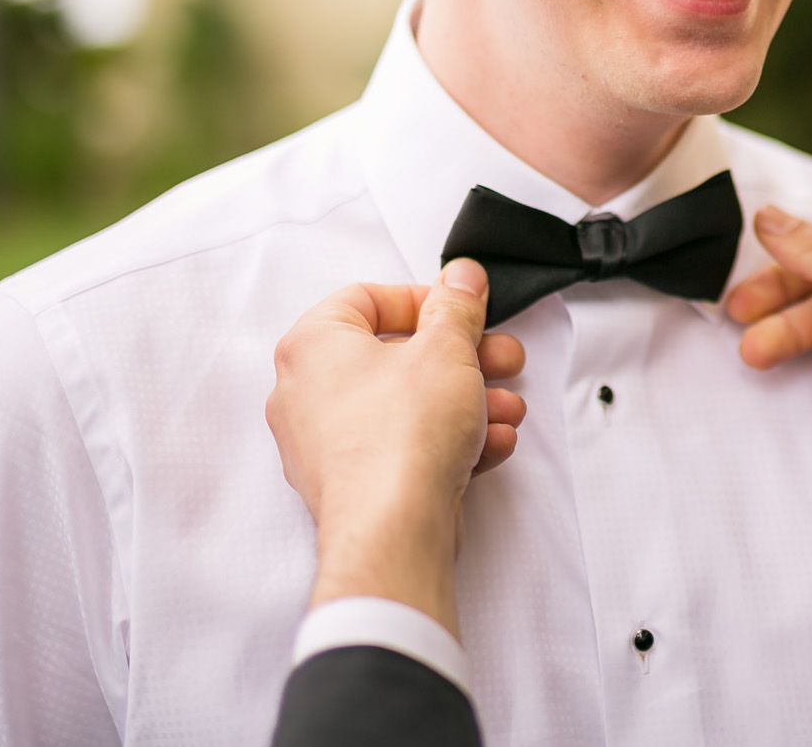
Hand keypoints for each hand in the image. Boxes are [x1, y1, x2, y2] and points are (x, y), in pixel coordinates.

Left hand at [265, 259, 525, 635]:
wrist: (393, 531)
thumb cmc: (399, 439)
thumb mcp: (446, 348)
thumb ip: (457, 305)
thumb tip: (460, 280)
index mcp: (313, 345)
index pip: (367, 298)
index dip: (425, 300)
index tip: (462, 311)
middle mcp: (307, 393)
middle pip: (397, 354)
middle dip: (462, 358)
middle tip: (498, 358)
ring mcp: (327, 443)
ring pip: (407, 404)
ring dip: (466, 401)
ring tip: (503, 409)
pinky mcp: (353, 482)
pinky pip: (404, 446)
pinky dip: (448, 440)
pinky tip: (487, 443)